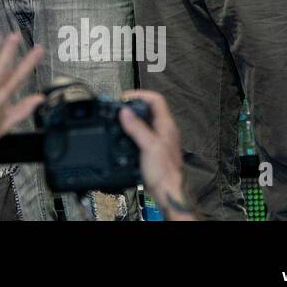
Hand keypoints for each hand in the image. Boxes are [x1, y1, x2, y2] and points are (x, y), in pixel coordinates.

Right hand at [119, 90, 193, 220]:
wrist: (167, 192)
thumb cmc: (164, 172)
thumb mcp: (148, 146)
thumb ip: (136, 128)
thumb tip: (124, 112)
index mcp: (166, 126)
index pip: (156, 99)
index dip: (140, 94)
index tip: (125, 98)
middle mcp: (164, 130)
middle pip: (149, 109)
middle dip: (133, 105)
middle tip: (119, 107)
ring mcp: (159, 139)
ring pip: (144, 121)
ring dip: (131, 118)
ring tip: (119, 118)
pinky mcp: (153, 149)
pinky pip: (142, 133)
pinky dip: (132, 130)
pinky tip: (124, 135)